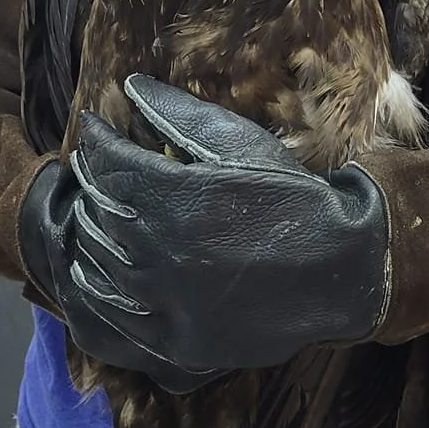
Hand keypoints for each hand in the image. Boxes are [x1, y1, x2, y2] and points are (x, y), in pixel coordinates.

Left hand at [19, 76, 390, 392]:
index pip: (109, 164)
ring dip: (87, 233)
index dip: (96, 142)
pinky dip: (92, 290)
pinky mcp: (176, 342)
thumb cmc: (292, 197)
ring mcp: (167, 303)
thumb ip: (180, 114)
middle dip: (90, 184)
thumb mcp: (242, 144)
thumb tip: (130, 85)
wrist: (340, 269)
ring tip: (93, 215)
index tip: (94, 131)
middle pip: (96, 212)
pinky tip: (94, 271)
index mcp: (176, 199)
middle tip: (94, 170)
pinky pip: (111, 319)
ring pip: (97, 265)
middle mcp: (162, 253)